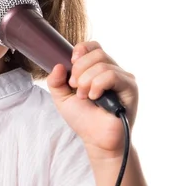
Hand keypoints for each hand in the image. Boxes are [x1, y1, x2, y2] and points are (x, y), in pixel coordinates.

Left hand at [46, 41, 138, 159]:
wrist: (96, 139)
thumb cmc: (83, 118)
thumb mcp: (62, 97)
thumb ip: (56, 81)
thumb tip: (58, 65)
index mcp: (98, 68)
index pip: (93, 46)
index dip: (80, 51)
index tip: (71, 65)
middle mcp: (113, 70)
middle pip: (96, 53)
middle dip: (80, 69)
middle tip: (75, 86)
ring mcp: (123, 78)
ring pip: (103, 64)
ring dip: (87, 81)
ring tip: (84, 96)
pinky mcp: (130, 88)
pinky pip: (112, 75)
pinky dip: (97, 85)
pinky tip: (94, 97)